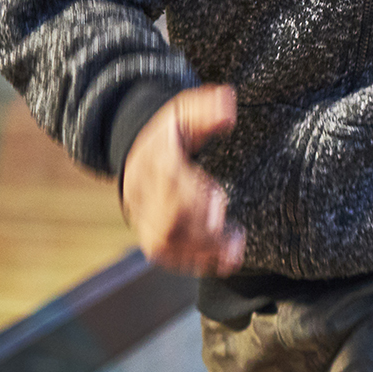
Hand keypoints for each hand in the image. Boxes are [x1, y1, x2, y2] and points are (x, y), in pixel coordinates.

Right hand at [122, 85, 245, 277]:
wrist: (138, 155)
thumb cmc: (170, 134)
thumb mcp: (185, 111)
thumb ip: (207, 109)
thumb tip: (229, 110)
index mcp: (154, 161)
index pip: (169, 182)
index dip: (192, 196)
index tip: (218, 200)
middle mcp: (142, 193)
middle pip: (168, 220)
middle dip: (202, 230)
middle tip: (234, 234)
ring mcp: (143, 217)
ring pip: (165, 243)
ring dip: (201, 251)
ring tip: (234, 250)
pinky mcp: (149, 237)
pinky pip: (167, 256)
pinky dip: (193, 262)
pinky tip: (222, 261)